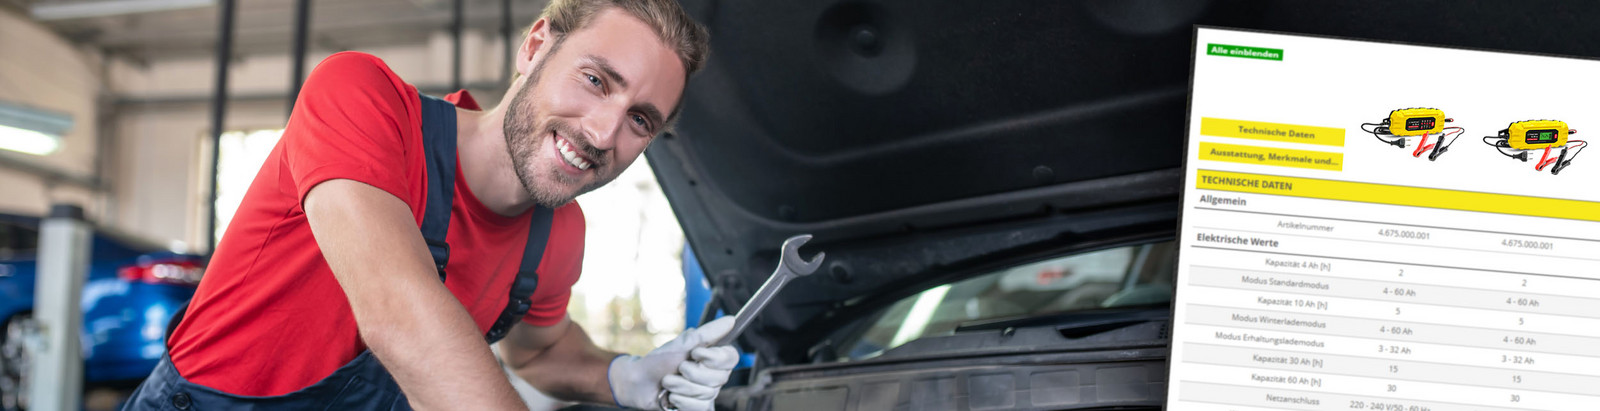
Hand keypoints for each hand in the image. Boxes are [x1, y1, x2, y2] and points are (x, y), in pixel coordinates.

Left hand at [608, 317, 738, 409]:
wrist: (639, 381)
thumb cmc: (660, 360)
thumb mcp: (684, 343)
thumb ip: (709, 332)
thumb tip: (730, 320)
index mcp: (712, 357)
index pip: (731, 357)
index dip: (715, 358)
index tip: (696, 353)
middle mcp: (713, 375)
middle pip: (719, 378)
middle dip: (692, 373)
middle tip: (678, 368)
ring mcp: (706, 392)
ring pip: (707, 393)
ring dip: (682, 386)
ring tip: (668, 382)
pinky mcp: (697, 406)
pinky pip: (699, 407)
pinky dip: (681, 401)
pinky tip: (672, 396)